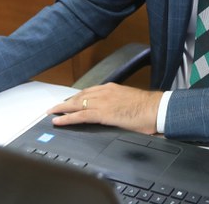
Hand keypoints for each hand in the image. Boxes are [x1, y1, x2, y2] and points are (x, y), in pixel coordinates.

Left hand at [48, 83, 162, 134]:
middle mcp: (105, 92)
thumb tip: (118, 112)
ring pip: (76, 104)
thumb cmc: (148, 108)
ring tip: (52, 113)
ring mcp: (103, 102)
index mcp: (112, 88)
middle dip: (66, 102)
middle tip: (55, 107)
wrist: (156, 109)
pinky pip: (80, 115)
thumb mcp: (131, 102)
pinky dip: (67, 118)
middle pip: (80, 96)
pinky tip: (58, 121)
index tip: (69, 101)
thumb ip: (121, 105)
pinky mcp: (102, 113)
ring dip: (62, 108)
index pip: (89, 91)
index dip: (77, 97)